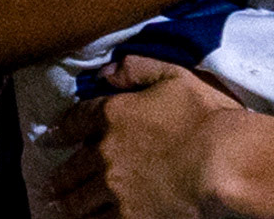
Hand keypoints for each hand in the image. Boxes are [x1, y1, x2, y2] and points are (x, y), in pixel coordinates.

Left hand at [47, 57, 235, 218]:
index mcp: (115, 115)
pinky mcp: (126, 217)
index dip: (61, 129)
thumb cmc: (207, 116)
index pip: (77, 121)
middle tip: (49, 183)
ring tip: (57, 206)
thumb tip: (107, 70)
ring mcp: (113, 189)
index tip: (49, 137)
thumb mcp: (177, 77)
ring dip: (66, 202)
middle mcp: (105, 154)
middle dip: (58, 176)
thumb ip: (139, 69)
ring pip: (77, 200)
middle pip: (71, 168)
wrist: (224, 163)